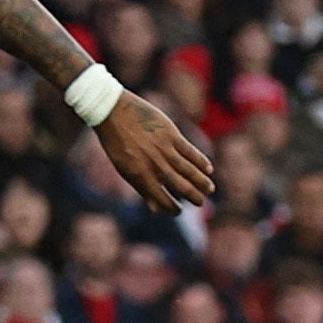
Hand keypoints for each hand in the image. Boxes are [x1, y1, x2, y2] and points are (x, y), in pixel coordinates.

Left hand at [91, 89, 213, 217]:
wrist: (113, 111)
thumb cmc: (117, 142)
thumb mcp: (123, 168)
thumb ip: (141, 188)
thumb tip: (155, 209)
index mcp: (141, 176)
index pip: (162, 199)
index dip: (172, 208)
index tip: (179, 211)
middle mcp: (155, 165)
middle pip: (181, 186)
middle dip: (193, 197)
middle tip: (201, 203)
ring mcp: (164, 150)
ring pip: (189, 170)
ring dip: (201, 181)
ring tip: (209, 189)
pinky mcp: (171, 134)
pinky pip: (190, 151)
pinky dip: (201, 161)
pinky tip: (209, 169)